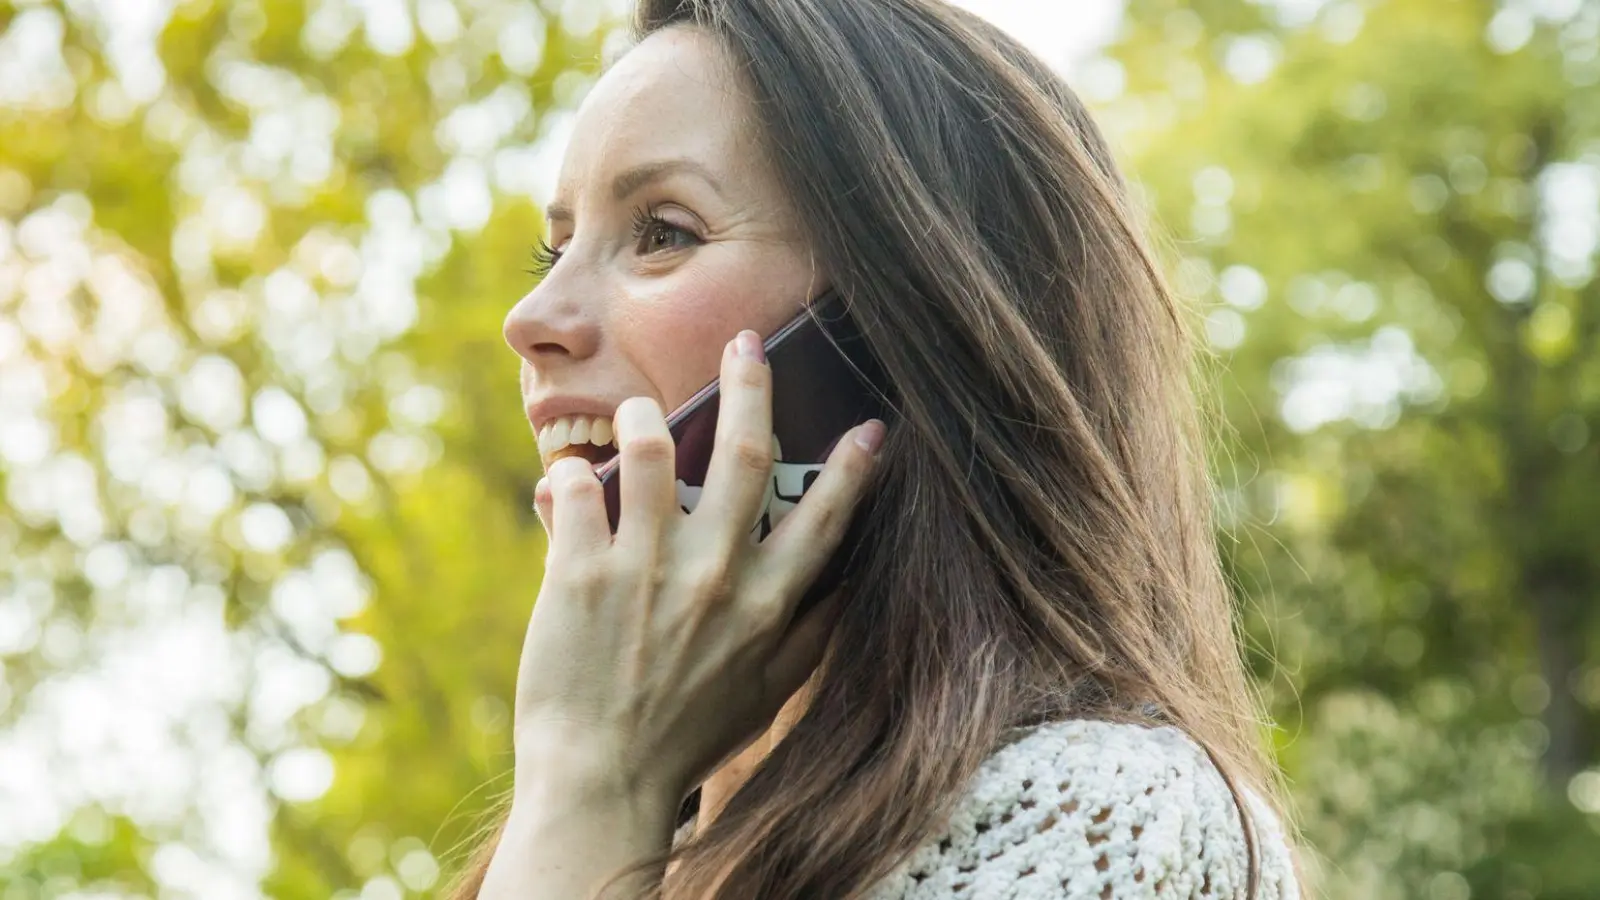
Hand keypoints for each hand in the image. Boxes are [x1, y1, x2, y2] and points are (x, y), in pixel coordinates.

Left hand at [515, 329, 884, 801]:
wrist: (601, 781)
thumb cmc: (688, 738)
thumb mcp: (768, 695)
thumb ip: (809, 636)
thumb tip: (846, 587)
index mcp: (767, 606)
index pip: (824, 519)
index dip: (853, 467)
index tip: (872, 425)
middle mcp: (714, 578)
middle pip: (744, 457)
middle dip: (749, 386)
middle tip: (744, 340)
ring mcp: (645, 572)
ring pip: (653, 454)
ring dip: (645, 417)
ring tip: (635, 407)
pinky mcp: (577, 576)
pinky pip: (574, 495)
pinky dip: (569, 476)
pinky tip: (567, 475)